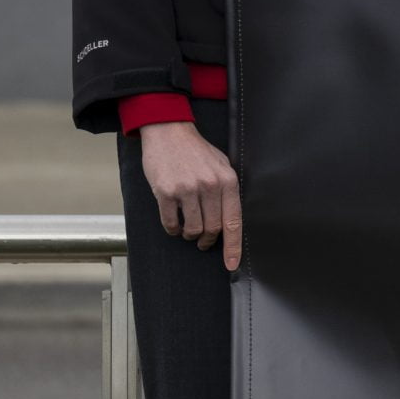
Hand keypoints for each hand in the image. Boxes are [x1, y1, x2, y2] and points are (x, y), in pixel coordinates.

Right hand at [139, 120, 242, 269]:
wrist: (170, 133)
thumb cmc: (197, 152)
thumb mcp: (222, 165)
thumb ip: (227, 190)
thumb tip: (230, 221)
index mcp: (228, 180)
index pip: (234, 221)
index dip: (233, 247)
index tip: (232, 265)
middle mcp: (210, 186)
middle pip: (213, 229)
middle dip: (208, 241)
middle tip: (204, 241)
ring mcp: (187, 190)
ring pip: (192, 230)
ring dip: (190, 235)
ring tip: (188, 229)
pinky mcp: (166, 192)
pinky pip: (170, 224)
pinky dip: (172, 229)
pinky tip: (174, 224)